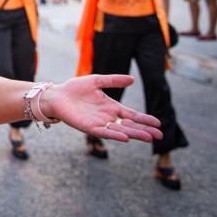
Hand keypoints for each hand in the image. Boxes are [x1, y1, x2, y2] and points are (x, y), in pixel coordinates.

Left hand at [40, 75, 162, 142]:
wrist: (56, 95)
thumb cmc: (75, 88)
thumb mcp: (96, 81)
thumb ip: (113, 80)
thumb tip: (132, 79)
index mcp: (111, 107)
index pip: (132, 115)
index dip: (144, 119)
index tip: (158, 124)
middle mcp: (107, 117)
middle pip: (130, 126)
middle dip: (144, 131)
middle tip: (159, 135)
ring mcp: (99, 123)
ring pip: (120, 131)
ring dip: (134, 134)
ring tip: (148, 138)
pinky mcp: (88, 127)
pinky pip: (104, 132)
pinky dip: (114, 135)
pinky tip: (125, 137)